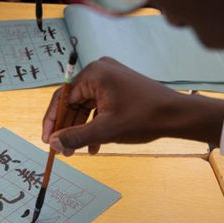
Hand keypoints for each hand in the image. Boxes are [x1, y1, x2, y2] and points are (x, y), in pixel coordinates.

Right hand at [42, 57, 223, 154]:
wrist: (177, 115)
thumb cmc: (144, 118)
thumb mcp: (105, 131)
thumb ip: (76, 137)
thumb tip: (53, 143)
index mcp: (94, 74)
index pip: (62, 97)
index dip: (52, 121)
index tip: (47, 141)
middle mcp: (99, 70)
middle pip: (73, 102)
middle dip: (68, 128)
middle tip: (62, 150)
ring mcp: (110, 78)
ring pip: (85, 106)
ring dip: (81, 129)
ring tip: (78, 151)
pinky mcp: (118, 87)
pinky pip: (98, 106)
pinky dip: (94, 124)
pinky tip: (94, 146)